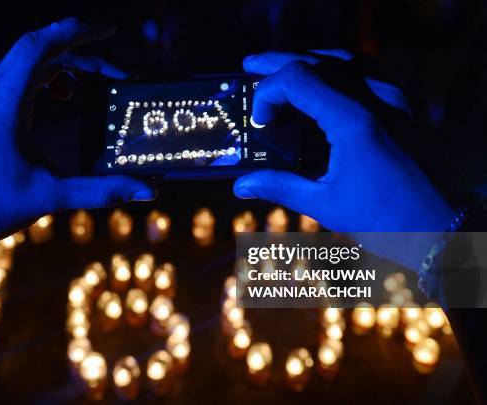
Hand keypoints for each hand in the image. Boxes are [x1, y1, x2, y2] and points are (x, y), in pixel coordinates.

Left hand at [0, 18, 155, 261]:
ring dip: (65, 64)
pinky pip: (19, 78)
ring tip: (97, 82)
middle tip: (117, 70)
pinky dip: (48, 77)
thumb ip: (102, 190)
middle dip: (80, 50)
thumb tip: (148, 190)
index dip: (75, 32)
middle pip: (37, 49)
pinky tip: (65, 95)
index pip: (38, 47)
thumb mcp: (52, 196)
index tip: (108, 31)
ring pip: (28, 62)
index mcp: (4, 105)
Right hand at [234, 51, 454, 232]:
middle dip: (278, 63)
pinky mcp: (403, 106)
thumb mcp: (327, 204)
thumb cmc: (386, 220)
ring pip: (343, 61)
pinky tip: (323, 82)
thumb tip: (240, 185)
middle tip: (249, 66)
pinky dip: (337, 71)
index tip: (259, 121)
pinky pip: (366, 73)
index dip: (268, 92)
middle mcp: (375, 99)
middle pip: (317, 61)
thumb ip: (281, 186)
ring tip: (281, 70)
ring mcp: (393, 99)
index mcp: (353, 121)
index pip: (298, 78)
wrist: (441, 226)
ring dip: (308, 62)